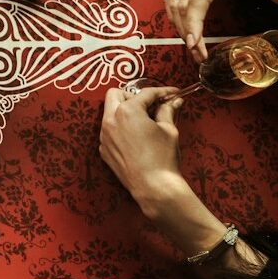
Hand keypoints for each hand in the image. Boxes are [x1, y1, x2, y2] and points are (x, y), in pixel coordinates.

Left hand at [99, 85, 187, 211]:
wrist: (153, 186)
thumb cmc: (163, 156)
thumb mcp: (169, 130)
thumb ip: (168, 111)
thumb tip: (173, 101)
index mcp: (127, 111)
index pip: (145, 93)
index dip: (162, 91)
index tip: (173, 94)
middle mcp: (110, 120)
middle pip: (116, 94)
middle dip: (133, 96)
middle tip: (150, 105)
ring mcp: (103, 135)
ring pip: (110, 113)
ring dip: (125, 112)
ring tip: (145, 122)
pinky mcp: (103, 149)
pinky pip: (109, 131)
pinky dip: (121, 129)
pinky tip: (136, 139)